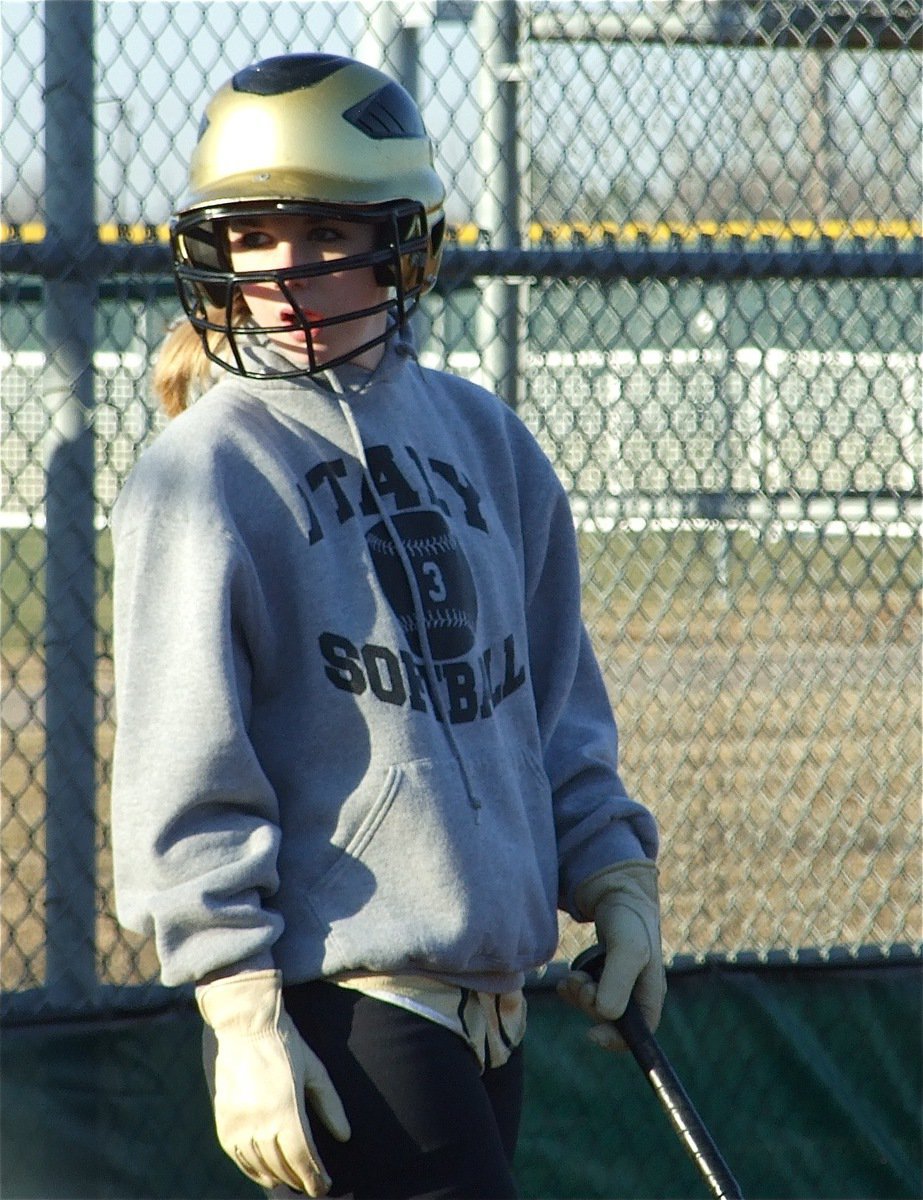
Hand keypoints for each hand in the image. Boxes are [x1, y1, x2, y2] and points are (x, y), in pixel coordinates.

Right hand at [197, 970, 350, 1194]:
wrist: (246, 1026)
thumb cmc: (286, 1045)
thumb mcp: (315, 1070)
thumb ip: (330, 1104)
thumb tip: (345, 1136)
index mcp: (286, 1109)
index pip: (302, 1157)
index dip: (314, 1176)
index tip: (324, 1186)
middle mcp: (260, 1121)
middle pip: (282, 1165)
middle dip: (299, 1179)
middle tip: (311, 1186)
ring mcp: (239, 1122)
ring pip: (259, 1165)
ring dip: (277, 1178)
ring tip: (291, 1182)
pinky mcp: (224, 1121)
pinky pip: (238, 1156)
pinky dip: (252, 1169)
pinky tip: (264, 1173)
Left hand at [558, 859, 665, 1051]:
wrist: (617, 893)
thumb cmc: (629, 920)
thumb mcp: (627, 948)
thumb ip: (618, 981)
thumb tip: (606, 1014)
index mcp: (652, 993)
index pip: (639, 1034)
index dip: (616, 1040)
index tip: (590, 1035)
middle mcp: (637, 993)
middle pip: (610, 1019)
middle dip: (590, 1004)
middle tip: (581, 982)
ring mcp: (619, 985)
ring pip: (595, 1006)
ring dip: (580, 995)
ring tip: (574, 976)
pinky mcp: (603, 975)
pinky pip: (584, 994)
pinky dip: (573, 989)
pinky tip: (567, 978)